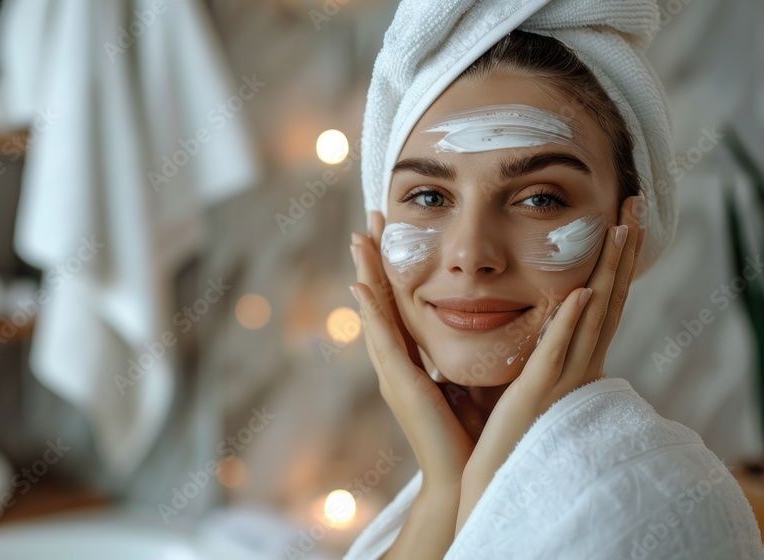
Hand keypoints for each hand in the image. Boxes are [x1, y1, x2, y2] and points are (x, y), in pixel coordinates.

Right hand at [350, 216, 478, 486]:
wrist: (464, 477)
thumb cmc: (470, 434)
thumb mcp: (467, 381)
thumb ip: (464, 355)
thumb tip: (485, 325)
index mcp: (412, 361)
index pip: (398, 305)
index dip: (390, 269)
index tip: (388, 235)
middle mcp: (396, 363)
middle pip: (380, 301)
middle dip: (372, 260)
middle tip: (366, 221)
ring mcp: (393, 373)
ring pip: (375, 313)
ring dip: (365, 274)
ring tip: (358, 240)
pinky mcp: (400, 385)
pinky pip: (383, 341)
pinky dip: (371, 314)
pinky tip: (361, 287)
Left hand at [455, 194, 647, 533]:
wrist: (482, 475)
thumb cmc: (492, 429)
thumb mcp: (508, 372)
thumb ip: (516, 343)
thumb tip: (503, 308)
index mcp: (567, 358)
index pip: (597, 299)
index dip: (613, 260)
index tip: (622, 219)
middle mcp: (575, 364)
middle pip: (608, 297)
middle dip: (623, 252)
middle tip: (636, 205)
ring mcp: (562, 378)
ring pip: (594, 315)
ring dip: (609, 271)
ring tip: (622, 229)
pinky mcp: (540, 393)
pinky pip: (559, 351)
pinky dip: (571, 322)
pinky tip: (580, 292)